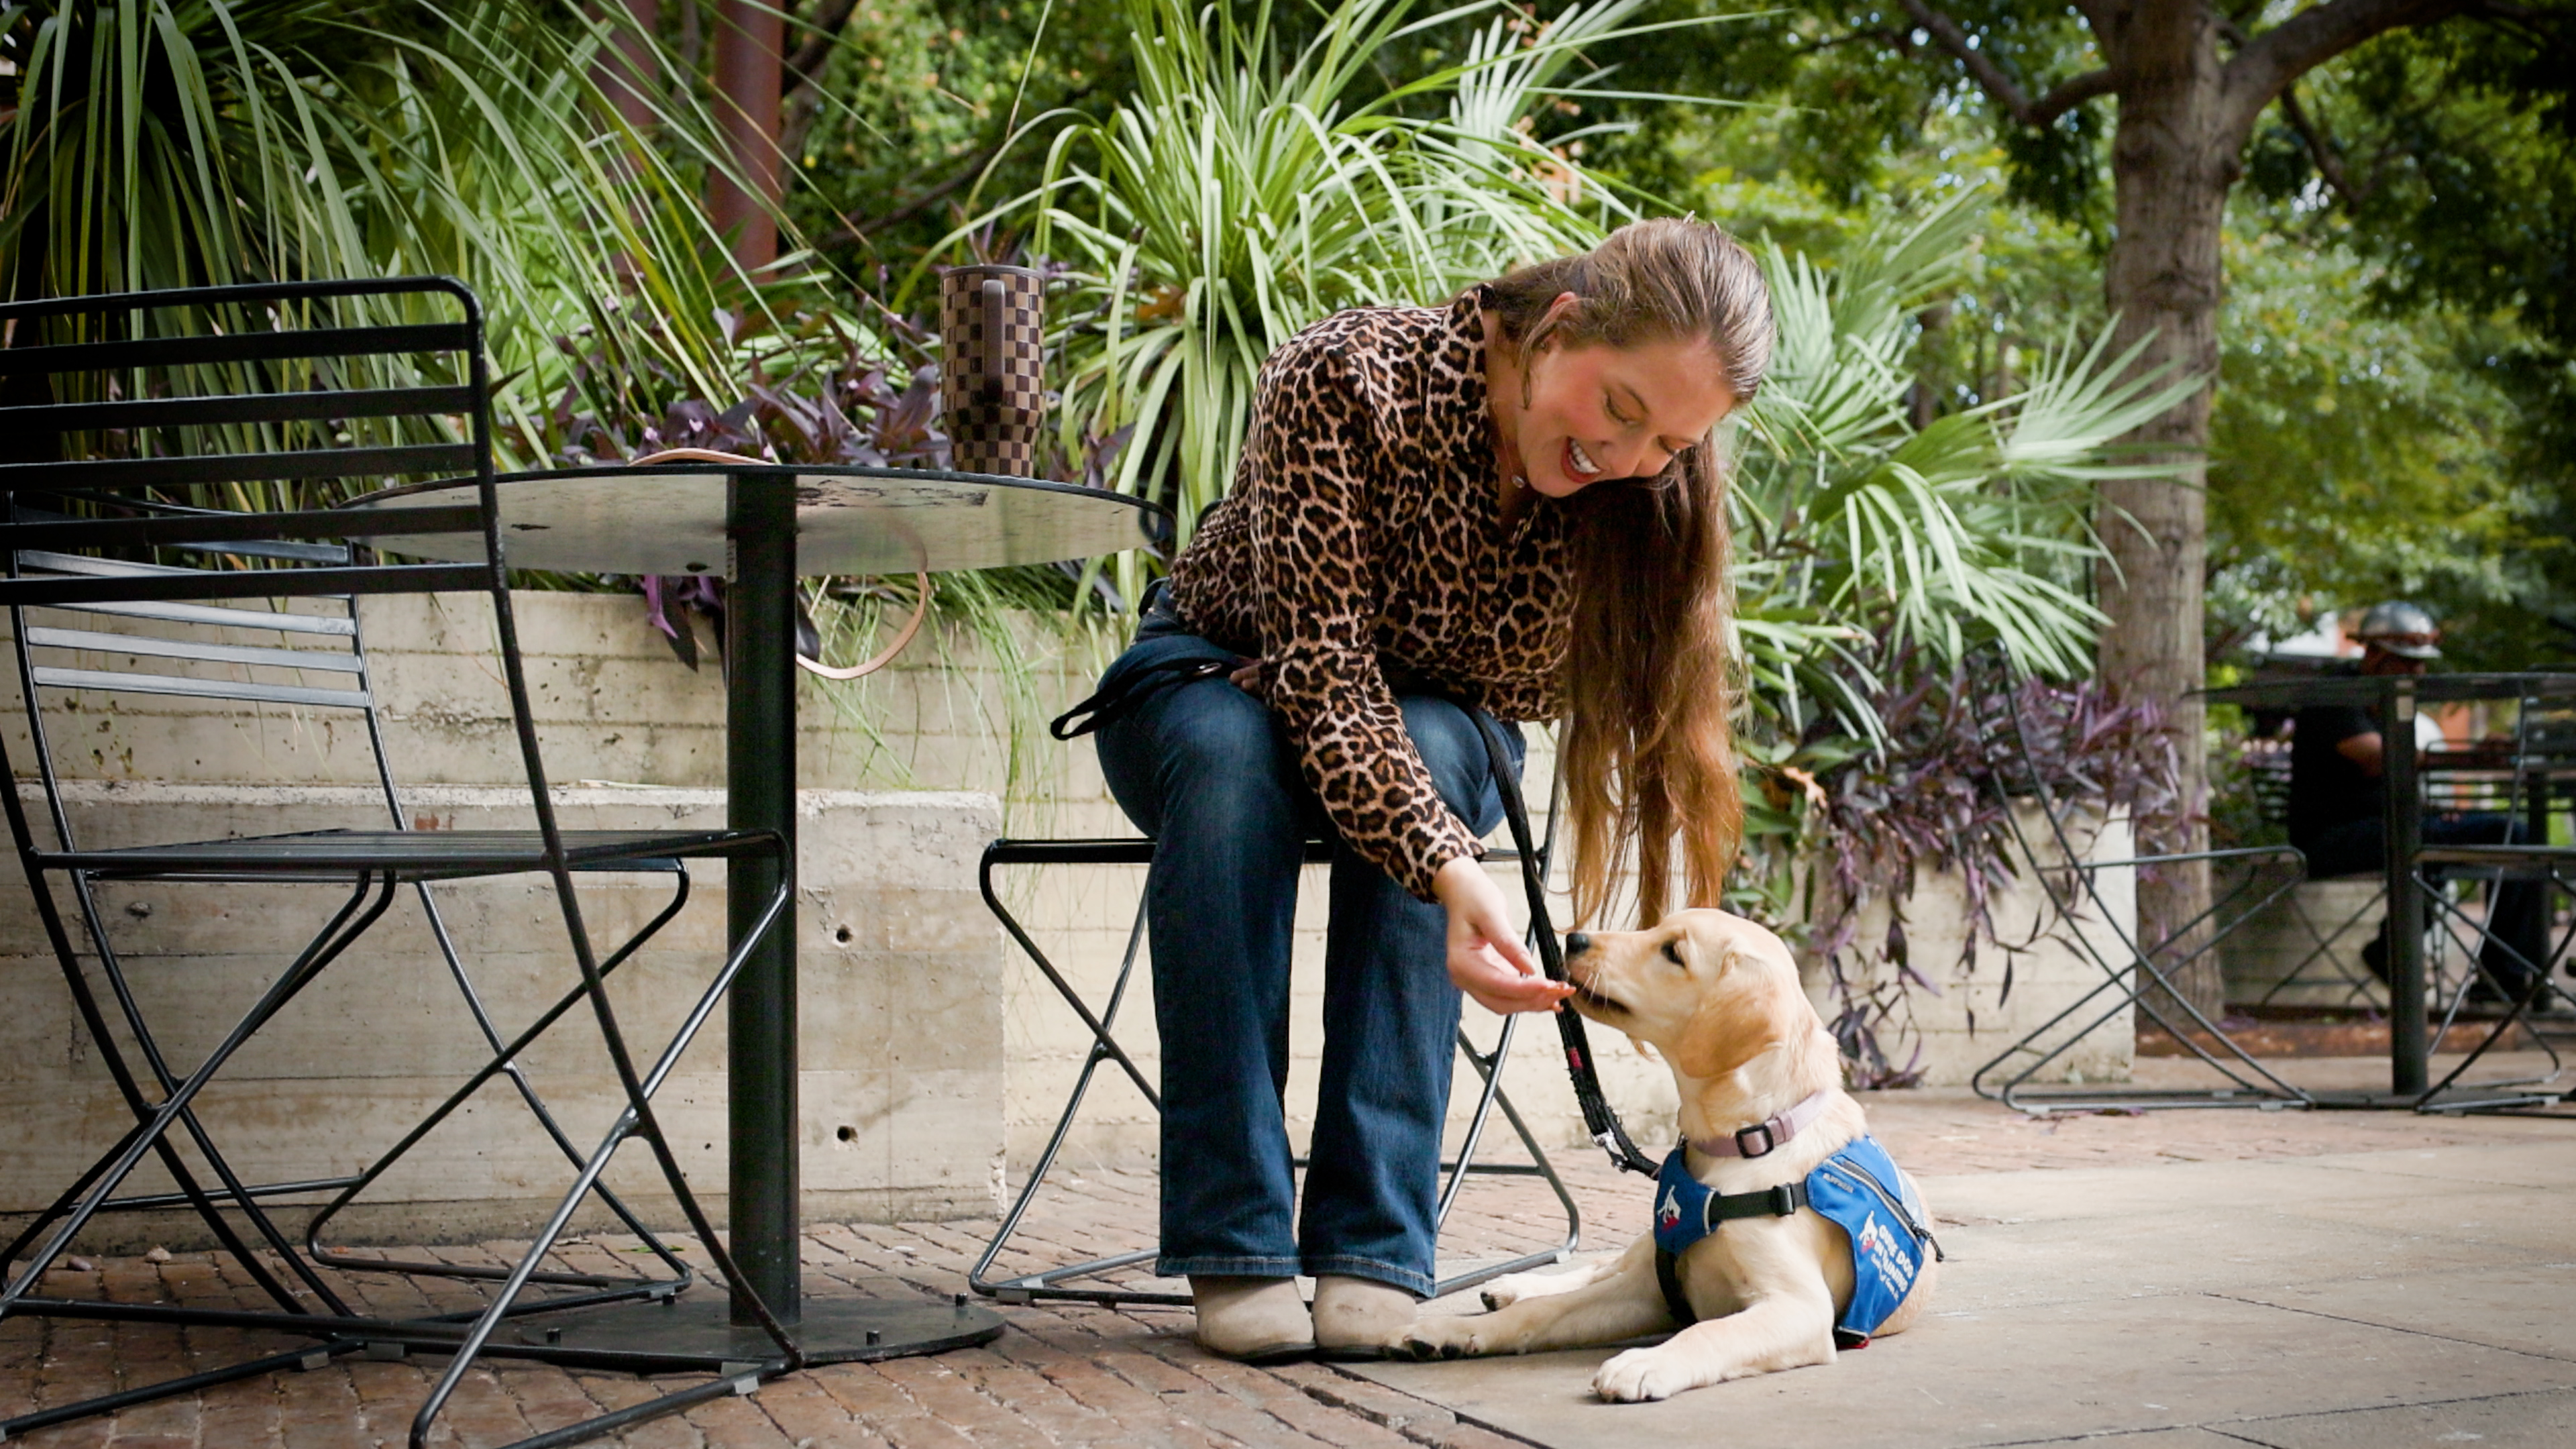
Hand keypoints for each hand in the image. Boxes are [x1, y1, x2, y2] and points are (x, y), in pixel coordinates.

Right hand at [1432, 856, 1574, 1015]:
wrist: (1463, 891)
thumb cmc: (1472, 897)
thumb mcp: (1491, 913)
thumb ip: (1508, 942)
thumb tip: (1529, 968)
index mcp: (1461, 963)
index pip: (1497, 985)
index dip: (1525, 989)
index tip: (1550, 985)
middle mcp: (1465, 977)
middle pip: (1502, 1003)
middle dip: (1533, 1000)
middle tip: (1562, 990)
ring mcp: (1476, 980)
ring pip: (1507, 1003)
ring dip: (1534, 1002)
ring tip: (1561, 992)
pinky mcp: (1489, 977)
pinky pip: (1510, 994)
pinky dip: (1530, 997)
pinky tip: (1550, 995)